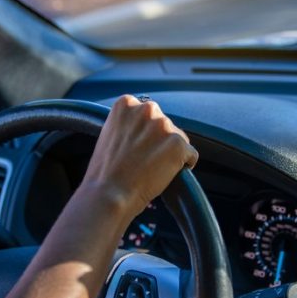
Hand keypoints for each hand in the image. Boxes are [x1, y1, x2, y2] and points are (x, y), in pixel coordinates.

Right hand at [81, 95, 197, 219]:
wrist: (109, 194)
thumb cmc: (105, 172)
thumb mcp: (109, 134)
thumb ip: (128, 125)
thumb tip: (144, 129)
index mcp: (127, 104)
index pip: (148, 114)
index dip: (145, 133)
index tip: (137, 147)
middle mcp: (147, 109)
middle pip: (164, 124)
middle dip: (159, 141)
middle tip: (145, 160)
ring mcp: (164, 126)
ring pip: (178, 139)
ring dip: (170, 153)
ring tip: (153, 170)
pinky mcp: (178, 144)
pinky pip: (191, 155)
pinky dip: (184, 165)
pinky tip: (166, 175)